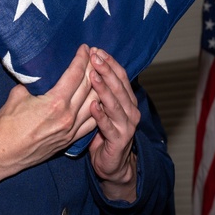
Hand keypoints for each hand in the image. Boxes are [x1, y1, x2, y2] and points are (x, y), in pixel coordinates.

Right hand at [0, 44, 96, 183]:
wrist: (5, 153)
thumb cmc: (8, 124)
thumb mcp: (17, 95)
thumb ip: (33, 83)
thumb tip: (40, 74)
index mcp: (55, 102)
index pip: (75, 75)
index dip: (81, 59)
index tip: (85, 48)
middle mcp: (68, 115)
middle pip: (88, 86)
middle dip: (93, 68)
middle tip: (96, 56)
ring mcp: (71, 129)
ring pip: (94, 104)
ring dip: (99, 87)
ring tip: (101, 75)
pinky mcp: (70, 140)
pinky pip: (91, 123)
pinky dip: (98, 110)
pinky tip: (100, 101)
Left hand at [86, 48, 140, 201]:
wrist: (112, 164)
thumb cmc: (104, 133)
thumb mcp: (103, 109)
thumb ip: (98, 92)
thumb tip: (84, 69)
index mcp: (127, 100)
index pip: (120, 76)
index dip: (110, 63)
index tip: (97, 50)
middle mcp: (130, 110)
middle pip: (119, 87)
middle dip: (107, 70)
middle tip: (95, 57)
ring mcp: (126, 126)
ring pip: (116, 104)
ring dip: (104, 90)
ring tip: (93, 76)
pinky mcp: (119, 140)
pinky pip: (109, 126)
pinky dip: (101, 116)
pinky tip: (93, 106)